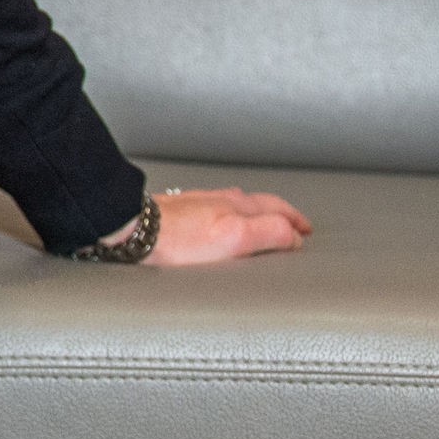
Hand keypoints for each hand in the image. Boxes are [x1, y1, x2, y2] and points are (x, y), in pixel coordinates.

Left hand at [138, 188, 312, 265]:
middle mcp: (221, 199)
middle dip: (280, 214)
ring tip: (265, 223)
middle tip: (293, 225)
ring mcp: (201, 203)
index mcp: (238, 206)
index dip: (294, 221)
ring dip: (257, 213)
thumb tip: (293, 236)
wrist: (133, 229)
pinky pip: (218, 209)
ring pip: (238, 203)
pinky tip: (222, 222)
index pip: (277, 209)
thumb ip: (268, 234)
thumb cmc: (178, 239)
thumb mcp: (233, 239)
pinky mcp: (182, 210)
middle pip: (260, 203)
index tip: (304, 232)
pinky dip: (233, 215)